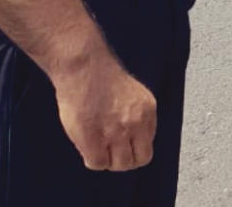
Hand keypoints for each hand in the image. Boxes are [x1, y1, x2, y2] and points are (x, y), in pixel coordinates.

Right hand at [51, 54, 156, 170]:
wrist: (84, 67)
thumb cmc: (102, 78)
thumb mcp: (133, 97)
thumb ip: (136, 118)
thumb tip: (132, 140)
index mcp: (147, 111)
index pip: (147, 145)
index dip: (133, 148)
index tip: (122, 145)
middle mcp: (136, 123)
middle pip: (138, 160)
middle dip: (123, 160)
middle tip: (110, 152)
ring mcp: (115, 132)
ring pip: (118, 164)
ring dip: (107, 160)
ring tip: (97, 147)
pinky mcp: (94, 139)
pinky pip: (97, 163)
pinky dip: (91, 159)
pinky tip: (87, 145)